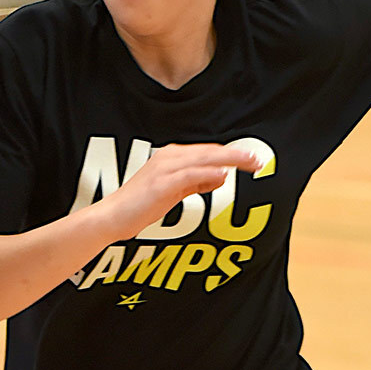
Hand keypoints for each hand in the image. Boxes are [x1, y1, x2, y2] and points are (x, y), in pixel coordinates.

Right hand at [104, 144, 262, 234]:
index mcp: (169, 157)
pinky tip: (224, 176)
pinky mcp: (162, 184)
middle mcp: (168, 158)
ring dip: (230, 160)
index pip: (206, 152)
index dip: (230, 154)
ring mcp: (164, 170)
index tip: (250, 159)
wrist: (112, 217)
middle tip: (258, 160)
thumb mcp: (169, 191)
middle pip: (209, 152)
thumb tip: (216, 178)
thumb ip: (192, 183)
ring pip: (204, 159)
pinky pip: (191, 176)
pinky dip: (209, 174)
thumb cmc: (138, 206)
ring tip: (251, 163)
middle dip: (236, 155)